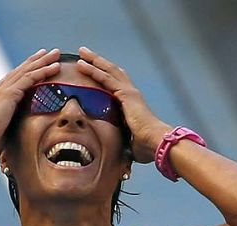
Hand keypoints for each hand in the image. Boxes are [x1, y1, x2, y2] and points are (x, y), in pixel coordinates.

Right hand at [0, 49, 61, 159]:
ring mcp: (6, 89)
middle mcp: (2, 89)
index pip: (17, 79)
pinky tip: (55, 67)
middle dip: (37, 60)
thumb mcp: (3, 132)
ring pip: (29, 70)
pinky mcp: (11, 93)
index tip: (39, 64)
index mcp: (0, 97)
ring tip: (57, 54)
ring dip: (44, 61)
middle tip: (51, 52)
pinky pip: (31, 78)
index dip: (28, 70)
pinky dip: (44, 71)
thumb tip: (16, 138)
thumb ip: (11, 129)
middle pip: (23, 70)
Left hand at [76, 47, 170, 162]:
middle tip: (84, 54)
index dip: (104, 76)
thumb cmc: (146, 148)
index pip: (115, 85)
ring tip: (81, 52)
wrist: (156, 143)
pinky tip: (82, 64)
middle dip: (98, 62)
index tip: (92, 70)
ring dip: (94, 61)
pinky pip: (105, 78)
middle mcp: (130, 94)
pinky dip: (93, 70)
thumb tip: (120, 162)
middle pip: (111, 72)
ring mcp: (129, 92)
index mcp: (131, 104)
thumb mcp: (129, 145)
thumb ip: (122, 146)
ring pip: (108, 70)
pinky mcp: (125, 94)